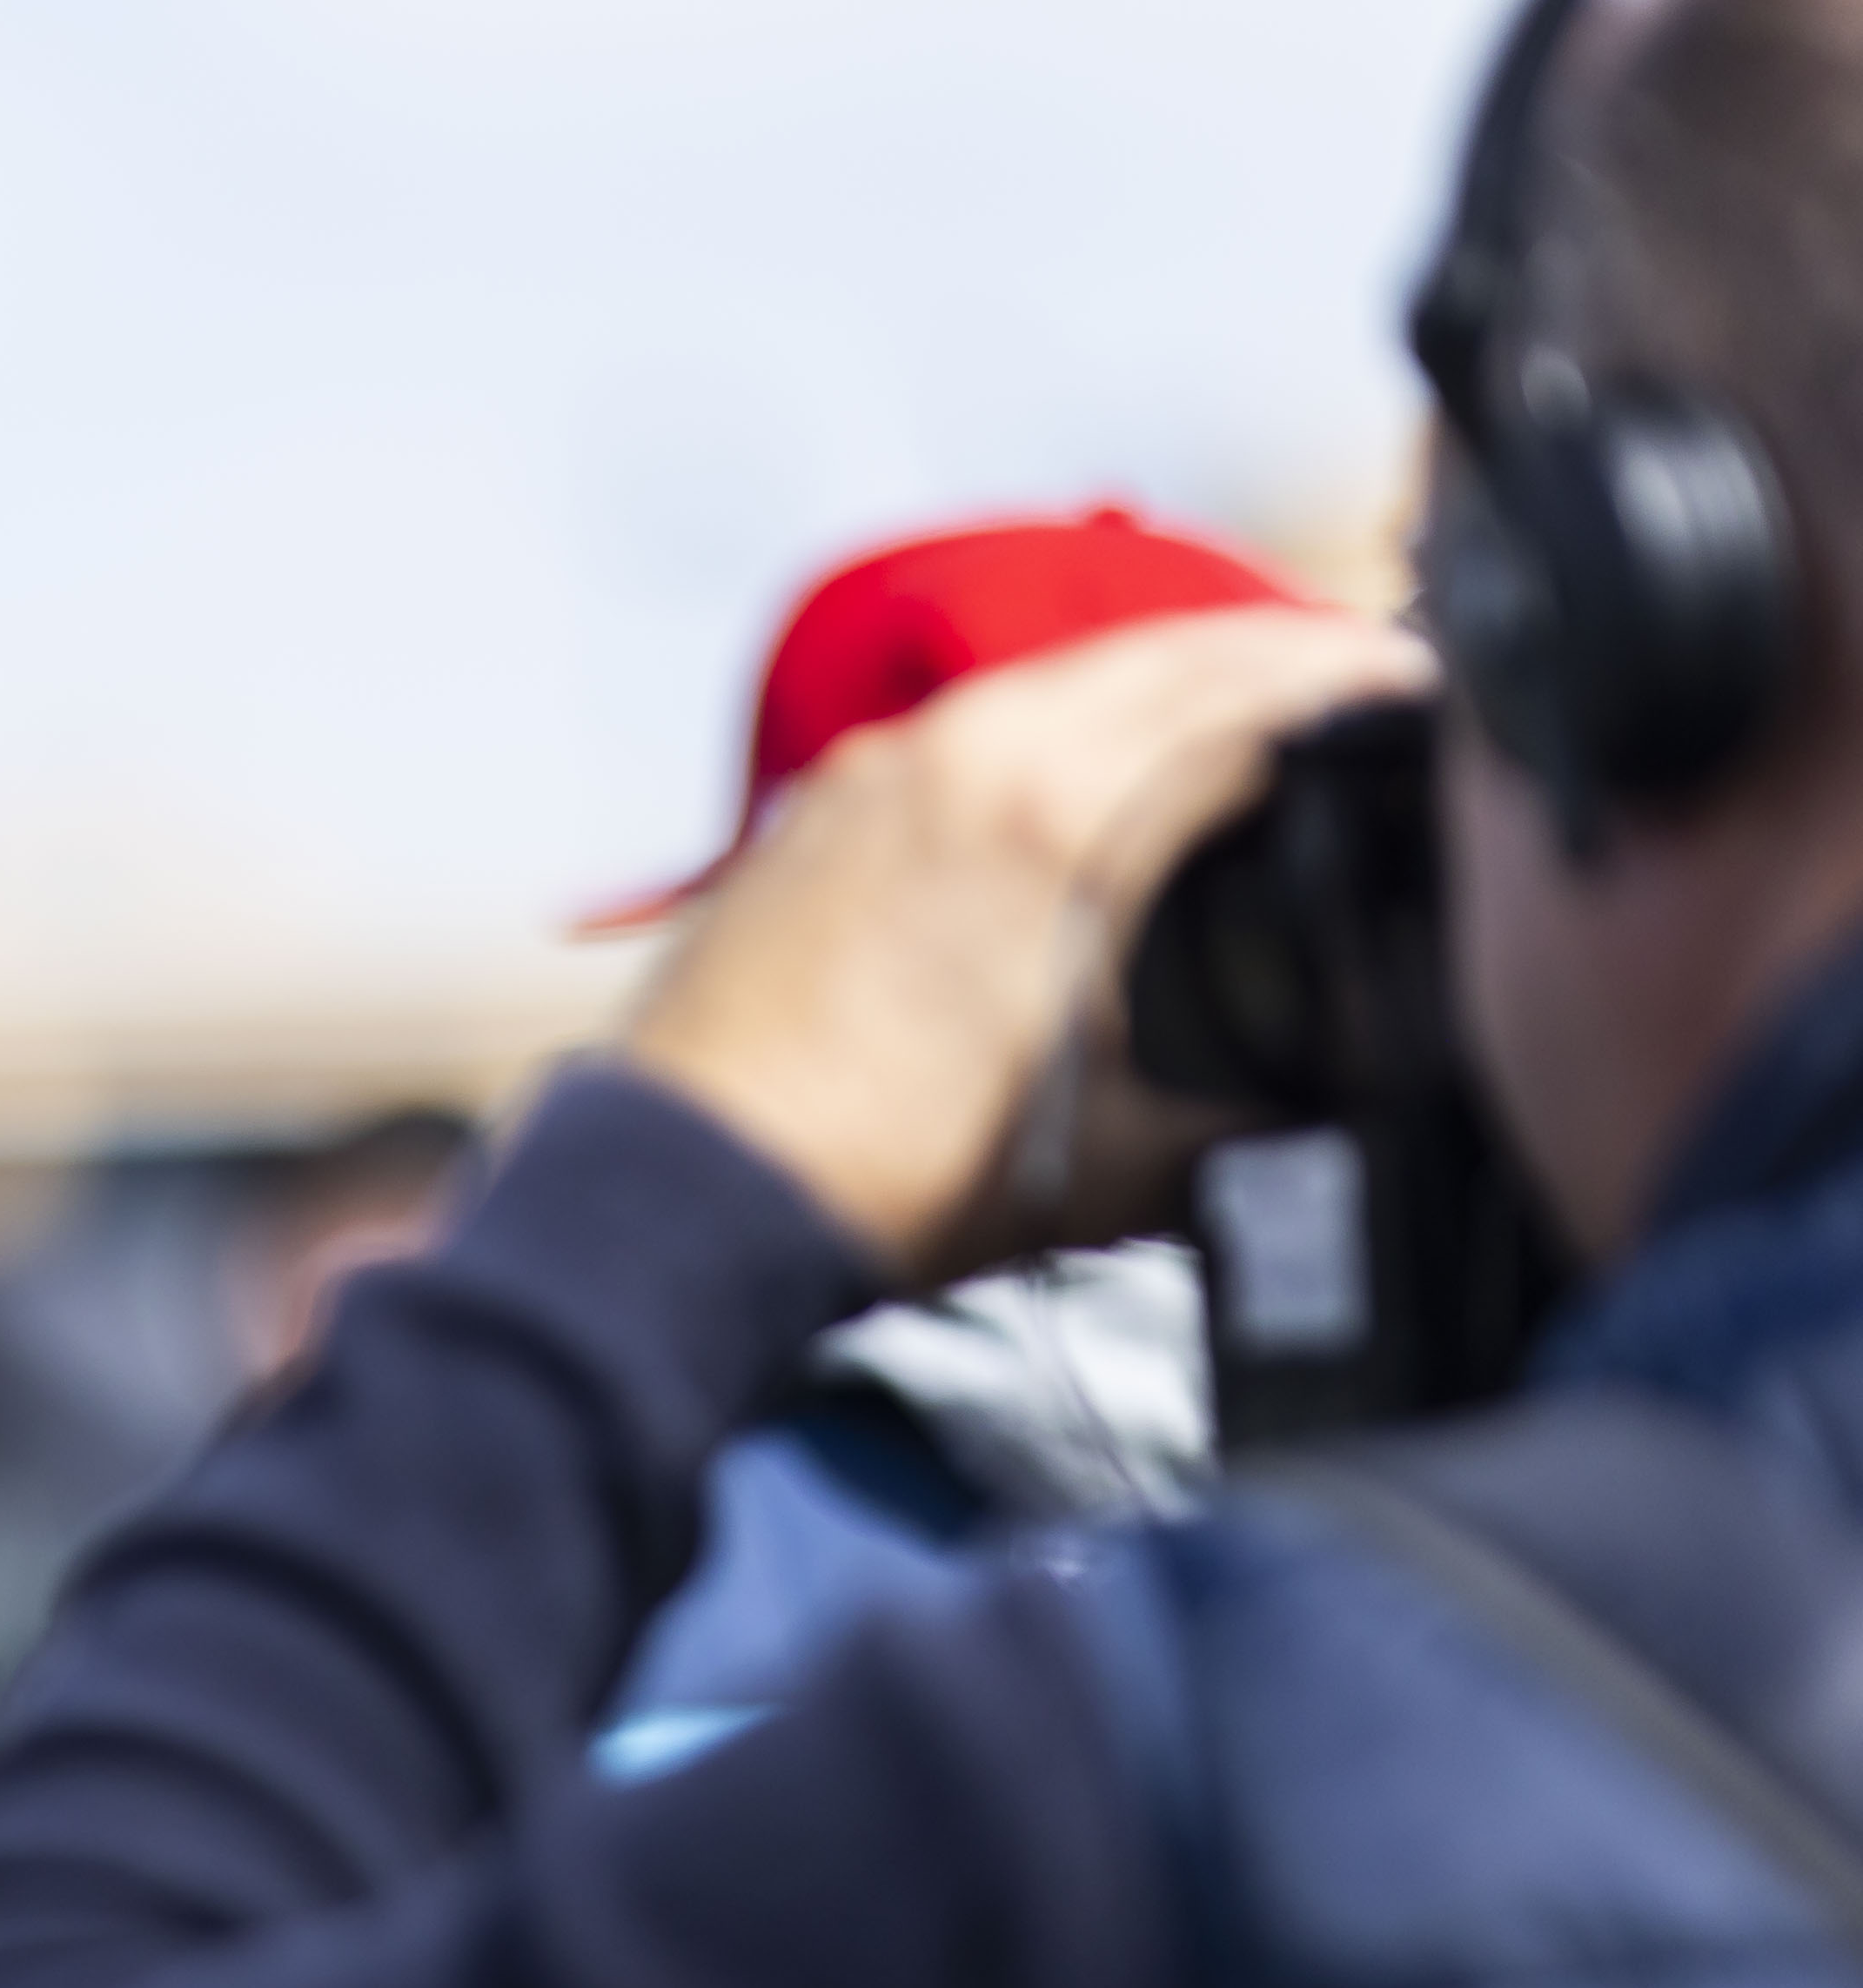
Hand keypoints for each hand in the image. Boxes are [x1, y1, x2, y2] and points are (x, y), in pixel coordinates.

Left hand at [624, 604, 1436, 1288]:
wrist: (690, 1194)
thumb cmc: (884, 1183)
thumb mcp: (1117, 1164)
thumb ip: (1248, 1114)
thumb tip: (1334, 1105)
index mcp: (1065, 814)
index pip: (1261, 700)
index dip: (1366, 693)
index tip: (1431, 698)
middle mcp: (975, 753)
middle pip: (1174, 658)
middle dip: (1283, 661)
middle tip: (1365, 680)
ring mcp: (886, 767)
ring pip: (1071, 679)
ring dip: (1169, 682)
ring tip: (1245, 713)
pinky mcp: (823, 804)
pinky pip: (977, 724)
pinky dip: (1061, 724)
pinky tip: (1090, 772)